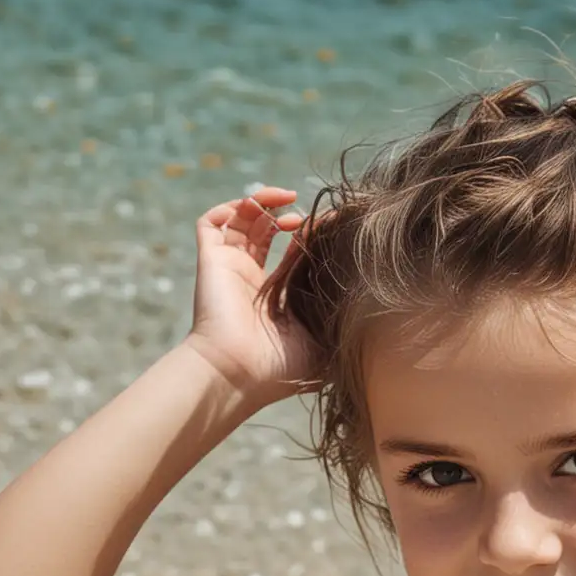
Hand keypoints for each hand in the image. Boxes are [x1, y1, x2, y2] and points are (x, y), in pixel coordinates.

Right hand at [183, 186, 320, 404]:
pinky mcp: (212, 260)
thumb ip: (339, 320)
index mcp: (277, 299)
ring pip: (241, 220)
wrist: (239, 373)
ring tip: (288, 201)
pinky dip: (230, 206)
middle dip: (288, 215)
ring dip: (264, 202)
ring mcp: (230, 268)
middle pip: (267, 232)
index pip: (294, 256)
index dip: (311, 237)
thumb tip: (366, 299)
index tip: (331, 227)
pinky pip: (209, 222)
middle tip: (310, 217)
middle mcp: (252, 280)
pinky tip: (258, 206)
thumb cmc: (281, 369)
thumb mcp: (324, 347)